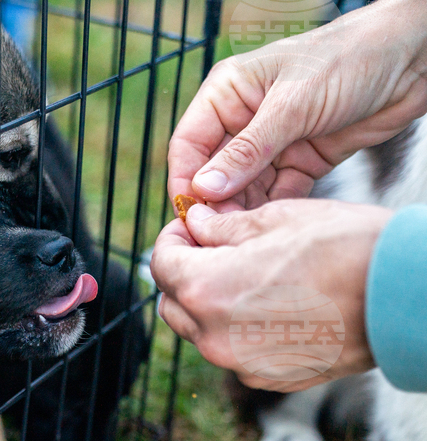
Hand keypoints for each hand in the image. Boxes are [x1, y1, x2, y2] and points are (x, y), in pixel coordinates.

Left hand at [151, 200, 391, 391]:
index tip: (190, 228)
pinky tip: (272, 306)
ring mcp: (240, 363)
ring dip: (208, 305)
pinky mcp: (267, 379)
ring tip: (247, 277)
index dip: (173, 238)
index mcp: (207, 289)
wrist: (404, 298)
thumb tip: (196, 223)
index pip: (161, 263)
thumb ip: (223, 227)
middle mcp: (214, 335)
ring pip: (200, 332)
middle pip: (173, 302)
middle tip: (212, 250)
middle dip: (185, 274)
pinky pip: (234, 352)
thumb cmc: (346, 249)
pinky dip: (237, 330)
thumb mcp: (278, 219)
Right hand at [168, 0, 426, 211]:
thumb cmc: (350, 58)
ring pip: (244, 187)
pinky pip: (277, 193)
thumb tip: (204, 187)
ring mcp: (274, 142)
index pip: (189, 143)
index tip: (189, 213)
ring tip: (245, 234)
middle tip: (219, 232)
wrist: (413, 58)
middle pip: (213, 171)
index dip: (185, 179)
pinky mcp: (302, 160)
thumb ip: (248, 151)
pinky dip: (273, 210)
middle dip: (216, 201)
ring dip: (243, 210)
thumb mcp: (293, 105)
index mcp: (228, 93)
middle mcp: (245, 119)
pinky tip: (271, 226)